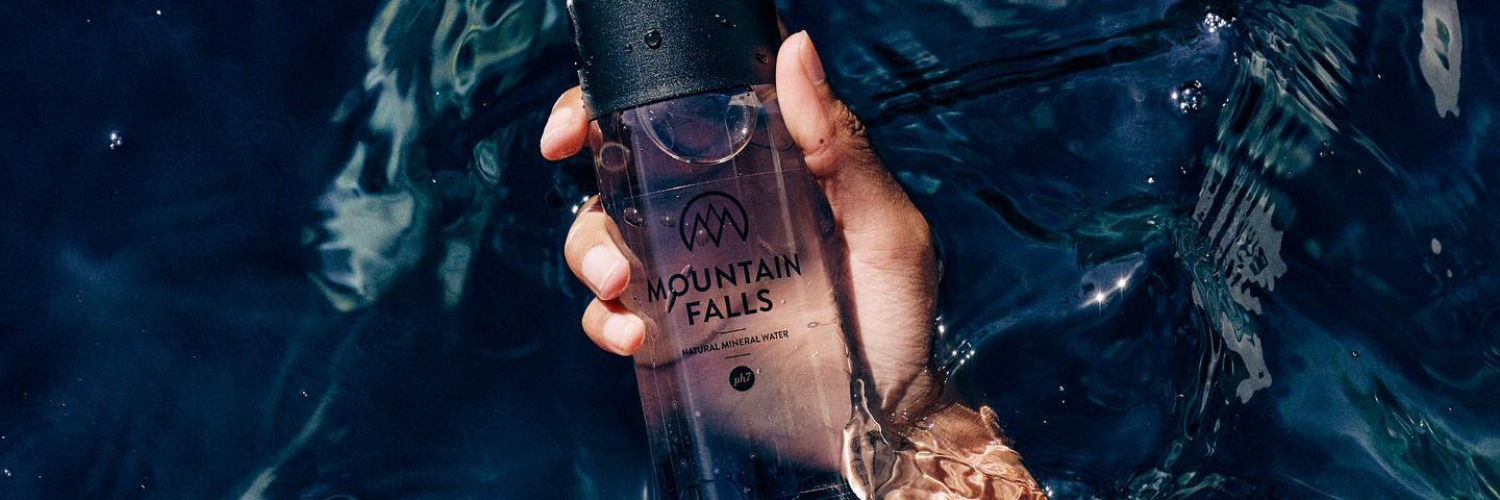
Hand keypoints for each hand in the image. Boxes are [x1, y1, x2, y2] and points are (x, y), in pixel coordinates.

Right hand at [542, 31, 941, 421]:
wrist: (884, 419)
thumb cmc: (896, 314)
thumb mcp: (883, 226)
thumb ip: (841, 146)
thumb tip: (796, 47)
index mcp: (756, 168)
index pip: (682, 108)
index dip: (624, 92)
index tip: (591, 104)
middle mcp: (709, 210)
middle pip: (622, 163)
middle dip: (584, 153)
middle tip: (567, 155)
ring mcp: (683, 271)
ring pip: (601, 236)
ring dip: (588, 248)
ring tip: (617, 281)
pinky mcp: (669, 332)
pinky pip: (611, 314)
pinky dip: (604, 320)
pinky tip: (633, 336)